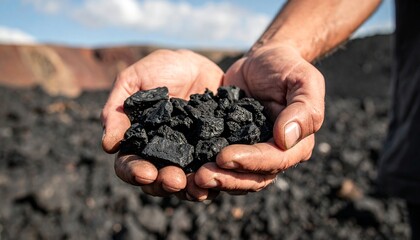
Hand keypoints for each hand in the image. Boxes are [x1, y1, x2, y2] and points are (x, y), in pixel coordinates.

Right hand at [101, 49, 223, 199]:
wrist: (200, 63)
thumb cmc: (161, 68)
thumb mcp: (134, 80)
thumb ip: (117, 109)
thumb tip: (107, 145)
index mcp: (138, 141)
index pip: (128, 165)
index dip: (134, 172)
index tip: (146, 172)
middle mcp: (161, 154)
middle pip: (156, 182)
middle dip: (163, 184)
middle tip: (175, 180)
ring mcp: (187, 157)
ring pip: (184, 184)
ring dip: (188, 189)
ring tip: (196, 186)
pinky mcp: (210, 154)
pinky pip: (210, 174)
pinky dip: (212, 181)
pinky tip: (216, 179)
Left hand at [194, 44, 324, 192]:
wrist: (263, 61)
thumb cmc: (287, 67)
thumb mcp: (304, 80)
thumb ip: (303, 109)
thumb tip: (285, 139)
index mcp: (296, 144)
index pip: (275, 160)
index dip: (251, 161)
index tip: (224, 157)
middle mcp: (275, 154)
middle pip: (253, 177)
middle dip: (228, 178)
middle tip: (202, 177)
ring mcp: (252, 153)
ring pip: (236, 176)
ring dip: (216, 179)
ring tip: (193, 178)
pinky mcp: (232, 145)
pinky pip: (221, 164)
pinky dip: (207, 167)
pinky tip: (188, 168)